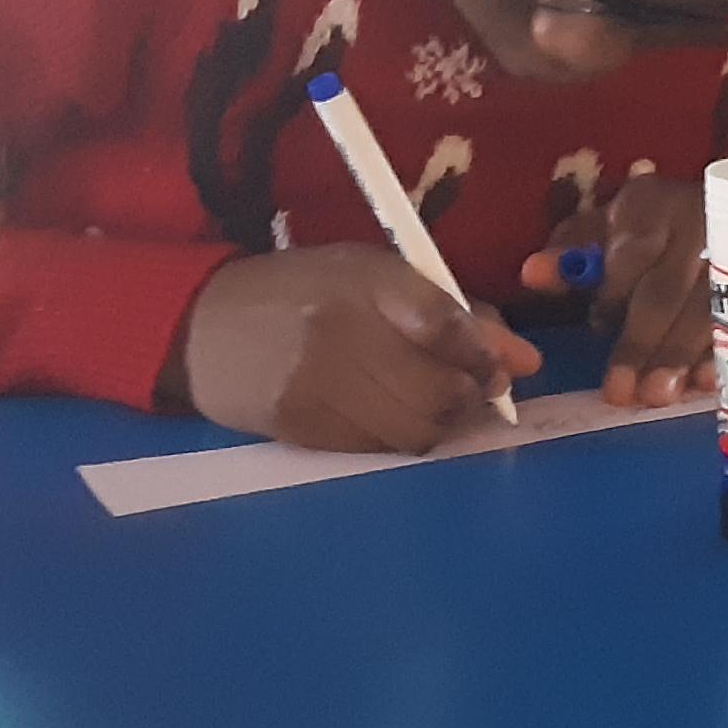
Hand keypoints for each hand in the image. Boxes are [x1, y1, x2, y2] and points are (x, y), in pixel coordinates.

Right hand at [170, 246, 536, 450]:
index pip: (446, 325)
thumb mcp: (372, 278)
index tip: (492, 365)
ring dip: (437, 425)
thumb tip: (525, 362)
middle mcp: (339, 331)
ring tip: (424, 403)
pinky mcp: (300, 428)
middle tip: (466, 393)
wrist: (202, 326)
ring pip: (414, 431)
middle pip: (439, 392)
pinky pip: (377, 449)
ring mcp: (316, 385)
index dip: (483, 355)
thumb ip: (452, 313)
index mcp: (363, 279)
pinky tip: (383, 416)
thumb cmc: (301, 293)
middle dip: (468, 400)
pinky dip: (396, 439)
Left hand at [522, 170, 713, 405]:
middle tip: (625, 392)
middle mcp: (698, 222)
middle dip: (644, 343)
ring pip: (708, 309)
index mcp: (652, 204)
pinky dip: (724, 354)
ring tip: (661, 397)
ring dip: (683, 356)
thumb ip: (571, 253)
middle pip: (668, 290)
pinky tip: (707, 384)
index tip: (597, 328)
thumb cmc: (650, 226)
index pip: (631, 253)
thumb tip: (532, 275)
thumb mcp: (608, 227)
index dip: (613, 295)